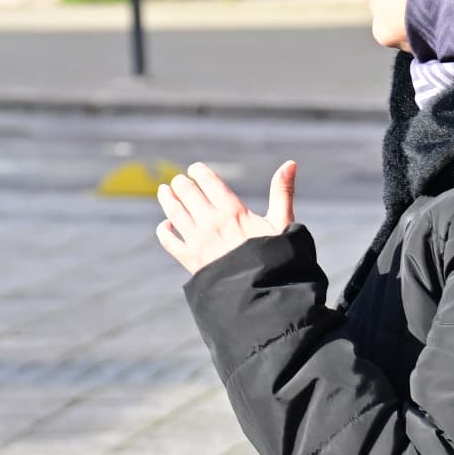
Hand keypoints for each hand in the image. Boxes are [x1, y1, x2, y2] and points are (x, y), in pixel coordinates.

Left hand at [155, 161, 298, 274]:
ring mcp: (198, 241)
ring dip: (167, 198)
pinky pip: (168, 241)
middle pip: (187, 193)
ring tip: (164, 190)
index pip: (208, 181)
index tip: (195, 169)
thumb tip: (290, 163)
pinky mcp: (190, 260)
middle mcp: (211, 223)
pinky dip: (164, 231)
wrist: (263, 291)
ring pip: (174, 212)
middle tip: (179, 180)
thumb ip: (282, 191)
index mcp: (232, 211)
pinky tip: (166, 225)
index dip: (199, 171)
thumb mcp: (282, 222)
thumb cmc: (276, 257)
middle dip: (182, 183)